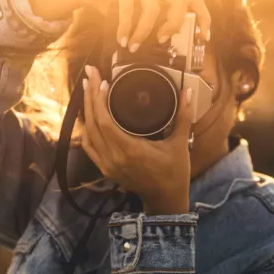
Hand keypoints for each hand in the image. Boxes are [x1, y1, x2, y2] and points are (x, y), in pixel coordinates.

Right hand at [28, 0, 210, 49]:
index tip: (204, 37)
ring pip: (152, 9)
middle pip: (179, 1)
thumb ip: (150, 18)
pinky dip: (126, 29)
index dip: (203, 17)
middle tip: (162, 40)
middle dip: (173, 25)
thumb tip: (164, 41)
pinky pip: (129, 10)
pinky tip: (121, 39)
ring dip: (143, 32)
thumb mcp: (135, 9)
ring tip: (134, 46)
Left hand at [81, 65, 193, 214]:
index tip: (103, 81)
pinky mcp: (105, 168)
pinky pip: (89, 146)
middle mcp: (114, 157)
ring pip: (88, 133)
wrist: (165, 199)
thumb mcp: (180, 144)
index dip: (100, 100)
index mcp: (130, 150)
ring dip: (86, 110)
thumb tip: (186, 93)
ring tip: (88, 89)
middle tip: (90, 75)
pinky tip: (88, 115)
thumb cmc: (174, 173)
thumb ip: (183, 117)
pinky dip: (87, 129)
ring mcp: (107, 164)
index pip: (105, 121)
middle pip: (93, 123)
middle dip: (90, 96)